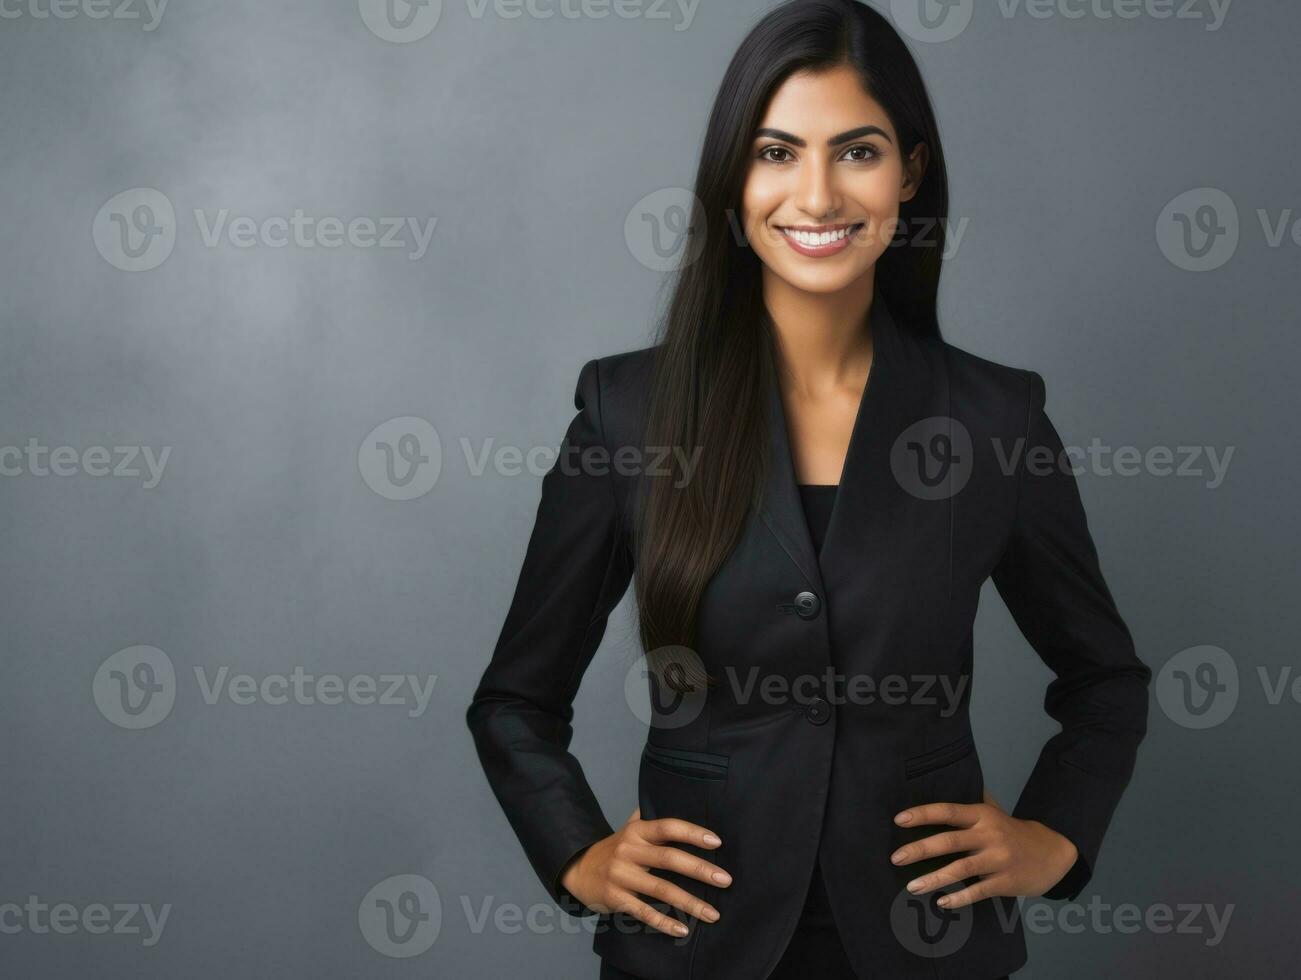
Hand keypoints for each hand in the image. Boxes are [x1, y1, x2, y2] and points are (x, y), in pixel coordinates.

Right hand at [560, 807, 731, 936]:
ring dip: (690, 903)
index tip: (717, 842)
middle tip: (726, 880)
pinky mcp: (615, 898)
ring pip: (661, 890)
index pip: (668, 827)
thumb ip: (651, 817)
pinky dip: (665, 923)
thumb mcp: (629, 829)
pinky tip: (683, 930)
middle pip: (669, 859)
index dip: (692, 833)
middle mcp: (629, 850)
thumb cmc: (615, 849)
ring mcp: (621, 875)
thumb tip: (680, 800)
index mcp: (637, 831)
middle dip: (700, 870)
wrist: (578, 870)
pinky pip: (644, 912)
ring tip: (713, 913)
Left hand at [890, 789, 1077, 908]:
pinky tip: (941, 902)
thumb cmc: (1013, 832)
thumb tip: (943, 782)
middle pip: (949, 841)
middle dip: (919, 849)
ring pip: (960, 869)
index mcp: (982, 816)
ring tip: (911, 886)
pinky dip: (958, 897)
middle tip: (895, 857)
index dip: (922, 814)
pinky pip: (978, 891)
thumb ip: (971, 804)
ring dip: (933, 879)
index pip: (947, 811)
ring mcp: (998, 860)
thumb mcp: (995, 812)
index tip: (899, 820)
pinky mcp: (1005, 882)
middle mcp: (988, 835)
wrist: (1053, 853)